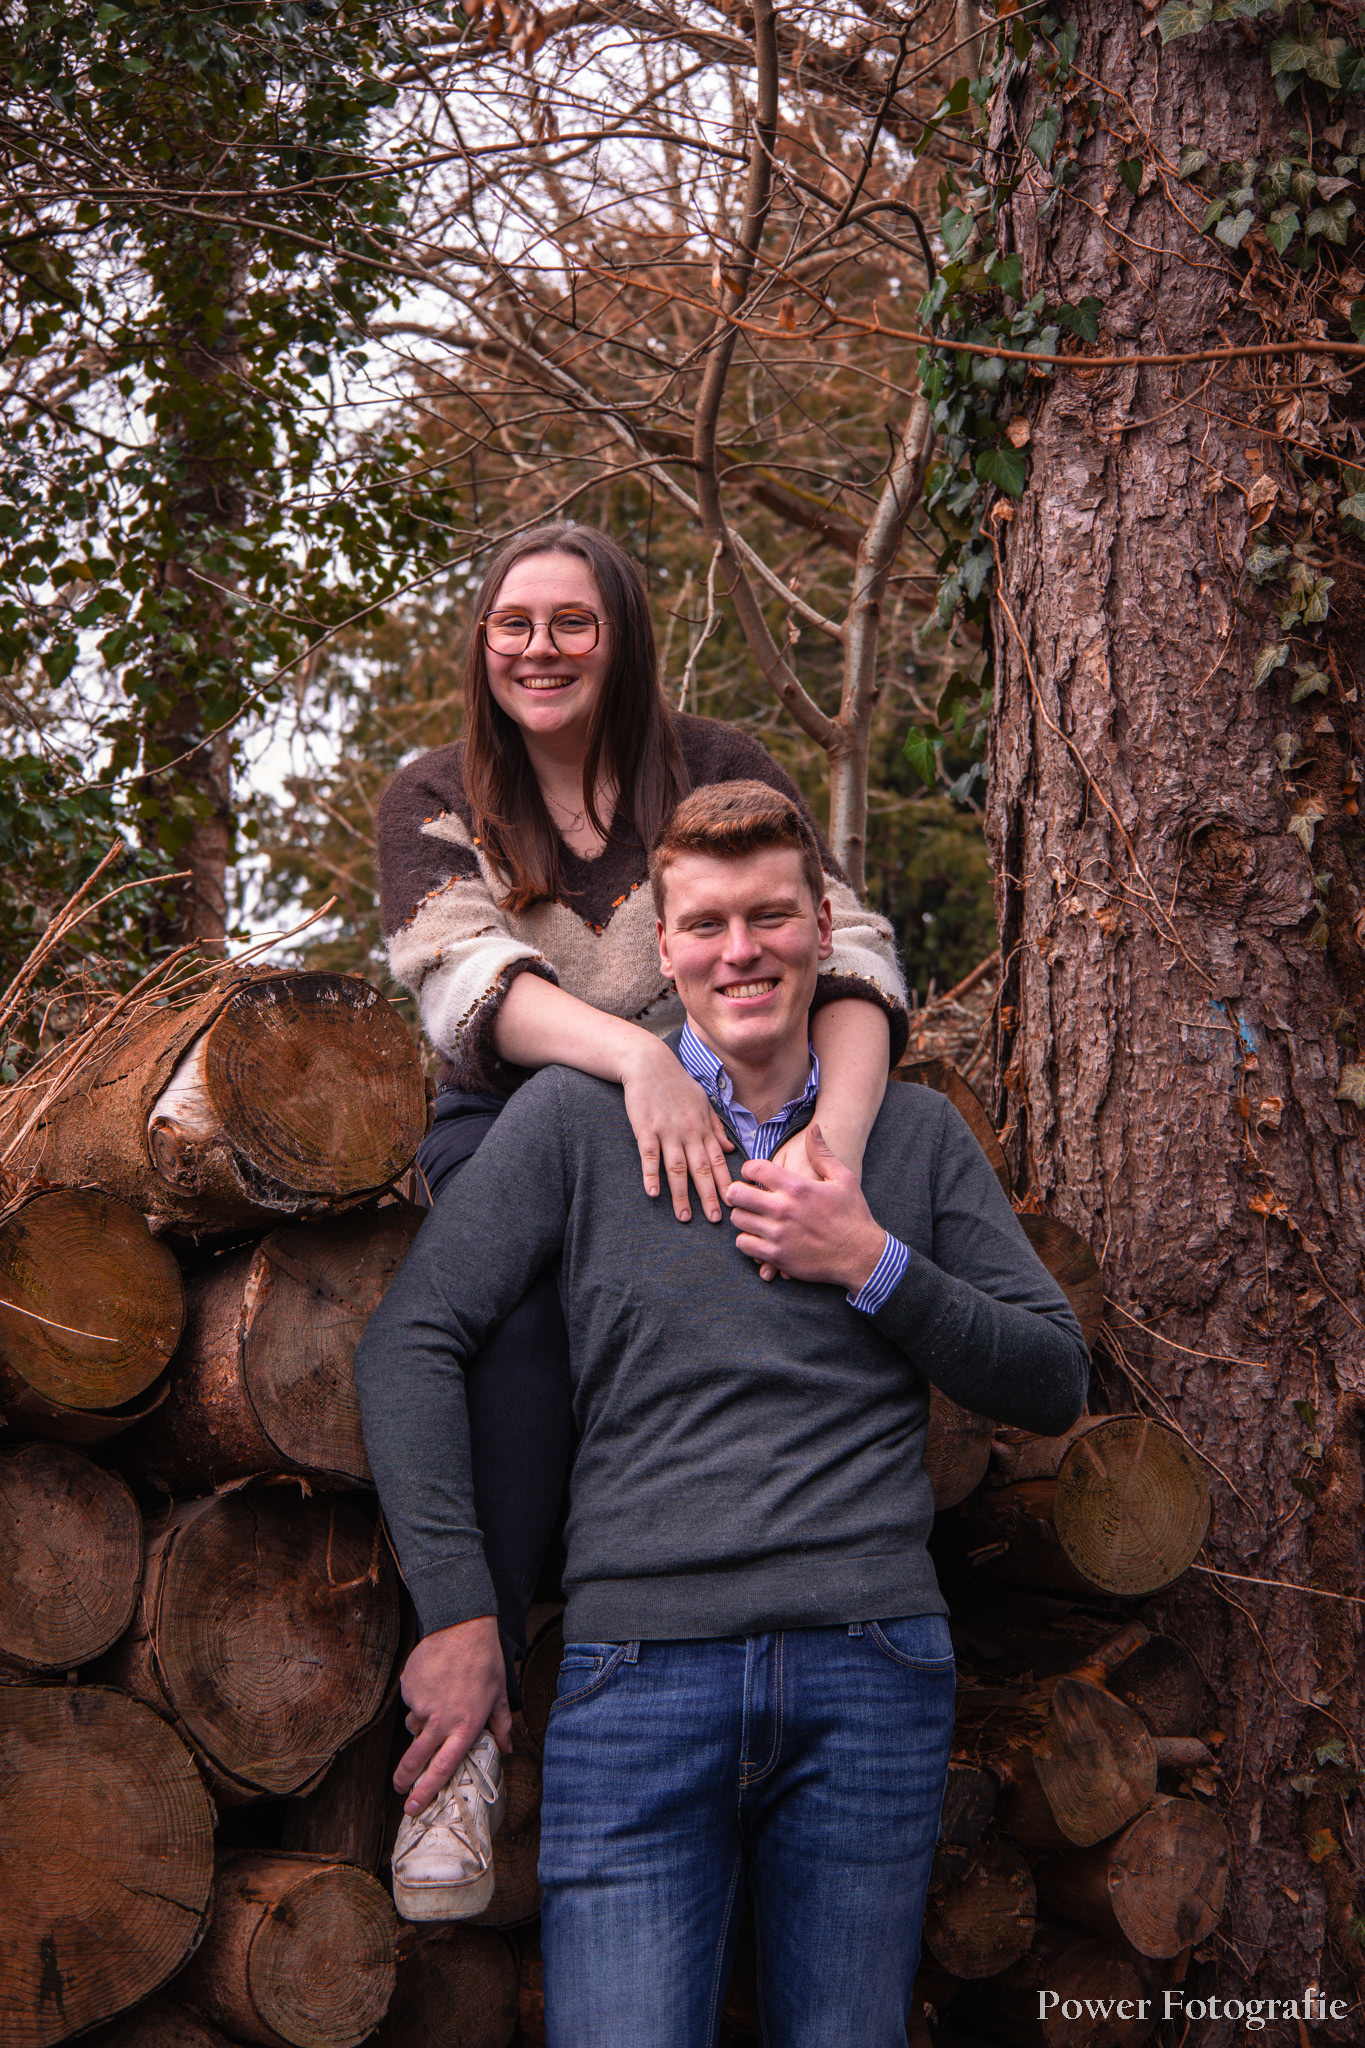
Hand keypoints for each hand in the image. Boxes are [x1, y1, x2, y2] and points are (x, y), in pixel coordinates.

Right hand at [394, 1615, 511, 1816]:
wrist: (462, 1625)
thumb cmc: (485, 1660)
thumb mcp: (499, 1695)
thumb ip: (501, 1726)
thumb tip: (506, 1748)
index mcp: (465, 1726)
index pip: (442, 1768)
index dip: (426, 1791)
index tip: (414, 1807)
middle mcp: (441, 1720)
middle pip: (416, 1759)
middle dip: (405, 1779)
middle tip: (400, 1788)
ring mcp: (421, 1704)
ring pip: (414, 1726)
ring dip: (421, 1724)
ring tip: (440, 1700)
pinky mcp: (408, 1688)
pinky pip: (411, 1702)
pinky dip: (419, 1698)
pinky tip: (434, 1682)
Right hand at [620, 1035, 732, 1222]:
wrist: (650, 1063)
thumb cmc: (677, 1083)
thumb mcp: (703, 1103)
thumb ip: (716, 1127)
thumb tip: (730, 1150)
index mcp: (703, 1127)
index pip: (718, 1161)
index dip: (727, 1183)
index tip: (735, 1203)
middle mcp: (688, 1132)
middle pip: (701, 1169)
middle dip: (709, 1196)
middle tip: (715, 1220)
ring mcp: (667, 1131)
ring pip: (676, 1168)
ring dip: (681, 1194)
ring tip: (683, 1217)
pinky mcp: (646, 1129)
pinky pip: (650, 1156)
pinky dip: (651, 1174)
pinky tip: (653, 1193)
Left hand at [726, 1122, 886, 1292]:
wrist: (861, 1256)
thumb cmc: (853, 1216)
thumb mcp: (844, 1178)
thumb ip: (822, 1154)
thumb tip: (814, 1129)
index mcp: (797, 1187)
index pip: (755, 1168)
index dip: (748, 1168)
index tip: (752, 1174)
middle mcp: (783, 1209)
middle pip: (736, 1193)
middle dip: (737, 1191)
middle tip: (744, 1194)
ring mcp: (777, 1234)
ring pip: (738, 1219)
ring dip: (742, 1215)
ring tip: (752, 1215)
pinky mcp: (776, 1257)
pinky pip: (744, 1244)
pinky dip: (747, 1240)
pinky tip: (758, 1235)